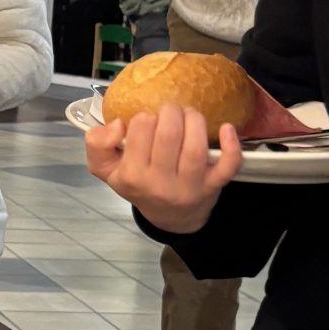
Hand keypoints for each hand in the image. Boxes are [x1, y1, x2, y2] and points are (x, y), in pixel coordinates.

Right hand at [84, 103, 241, 232]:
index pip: (140, 129)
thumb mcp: (107, 170)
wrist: (170, 218)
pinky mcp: (213, 187)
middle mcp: (160, 184)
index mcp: (133, 176)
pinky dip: (231, 146)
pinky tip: (227, 128)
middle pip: (169, 134)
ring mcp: (189, 188)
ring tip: (190, 114)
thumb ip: (97, 144)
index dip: (145, 117)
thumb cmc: (139, 185)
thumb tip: (118, 125)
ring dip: (195, 120)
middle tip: (171, 111)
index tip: (148, 121)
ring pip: (196, 147)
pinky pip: (227, 166)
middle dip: (171, 111)